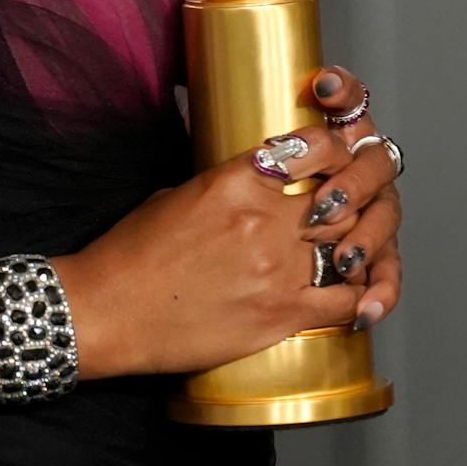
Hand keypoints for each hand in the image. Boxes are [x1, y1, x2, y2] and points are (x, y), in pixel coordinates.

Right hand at [56, 62, 400, 377]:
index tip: (339, 157)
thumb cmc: (132, 254)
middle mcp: (264, 221)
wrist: (109, 311)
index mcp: (237, 181)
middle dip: (353, 199)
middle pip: (341, 198)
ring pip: (351, 246)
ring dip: (357, 245)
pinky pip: (343, 300)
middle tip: (351, 205)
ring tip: (353, 246)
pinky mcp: (281, 316)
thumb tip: (258, 184)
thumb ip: (230, 185)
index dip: (337, 151)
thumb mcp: (179, 195)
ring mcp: (277, 270)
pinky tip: (353, 290)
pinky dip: (356, 294)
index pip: (314, 149)